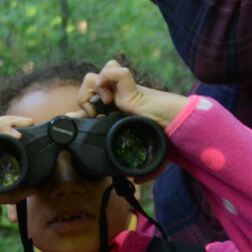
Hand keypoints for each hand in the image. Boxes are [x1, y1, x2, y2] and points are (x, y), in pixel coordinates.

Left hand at [77, 60, 188, 181]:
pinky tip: (114, 100)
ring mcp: (123, 91)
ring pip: (94, 76)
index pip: (91, 99)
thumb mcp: (150, 153)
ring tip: (107, 106)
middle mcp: (117, 98)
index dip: (80, 106)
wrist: (180, 127)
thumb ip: (144, 169)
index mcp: (117, 111)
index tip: (70, 119)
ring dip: (94, 90)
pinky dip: (109, 81)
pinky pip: (114, 71)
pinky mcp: (132, 86)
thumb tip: (137, 181)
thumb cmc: (168, 135)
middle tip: (95, 116)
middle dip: (84, 99)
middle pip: (88, 84)